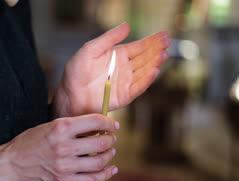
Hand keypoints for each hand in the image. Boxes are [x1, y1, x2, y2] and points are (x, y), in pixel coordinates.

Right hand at [0, 114, 119, 180]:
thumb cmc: (30, 143)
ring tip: (110, 153)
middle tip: (112, 139)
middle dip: (110, 140)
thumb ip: (72, 127)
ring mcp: (65, 166)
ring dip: (109, 156)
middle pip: (100, 143)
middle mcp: (64, 146)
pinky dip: (105, 175)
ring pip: (98, 162)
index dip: (108, 123)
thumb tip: (97, 127)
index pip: (94, 122)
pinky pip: (92, 180)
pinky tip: (111, 170)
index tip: (113, 126)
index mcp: (60, 128)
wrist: (12, 165)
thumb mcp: (49, 126)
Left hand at [53, 22, 169, 116]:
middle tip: (168, 41)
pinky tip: (154, 71)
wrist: (70, 94)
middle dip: (157, 49)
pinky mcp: (124, 96)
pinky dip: (147, 80)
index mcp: (118, 56)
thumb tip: (127, 26)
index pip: (139, 47)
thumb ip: (109, 38)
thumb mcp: (91, 49)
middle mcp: (125, 69)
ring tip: (163, 54)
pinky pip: (138, 87)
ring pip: (145, 71)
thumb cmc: (76, 72)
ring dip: (155, 63)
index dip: (152, 41)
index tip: (164, 34)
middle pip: (145, 58)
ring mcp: (126, 82)